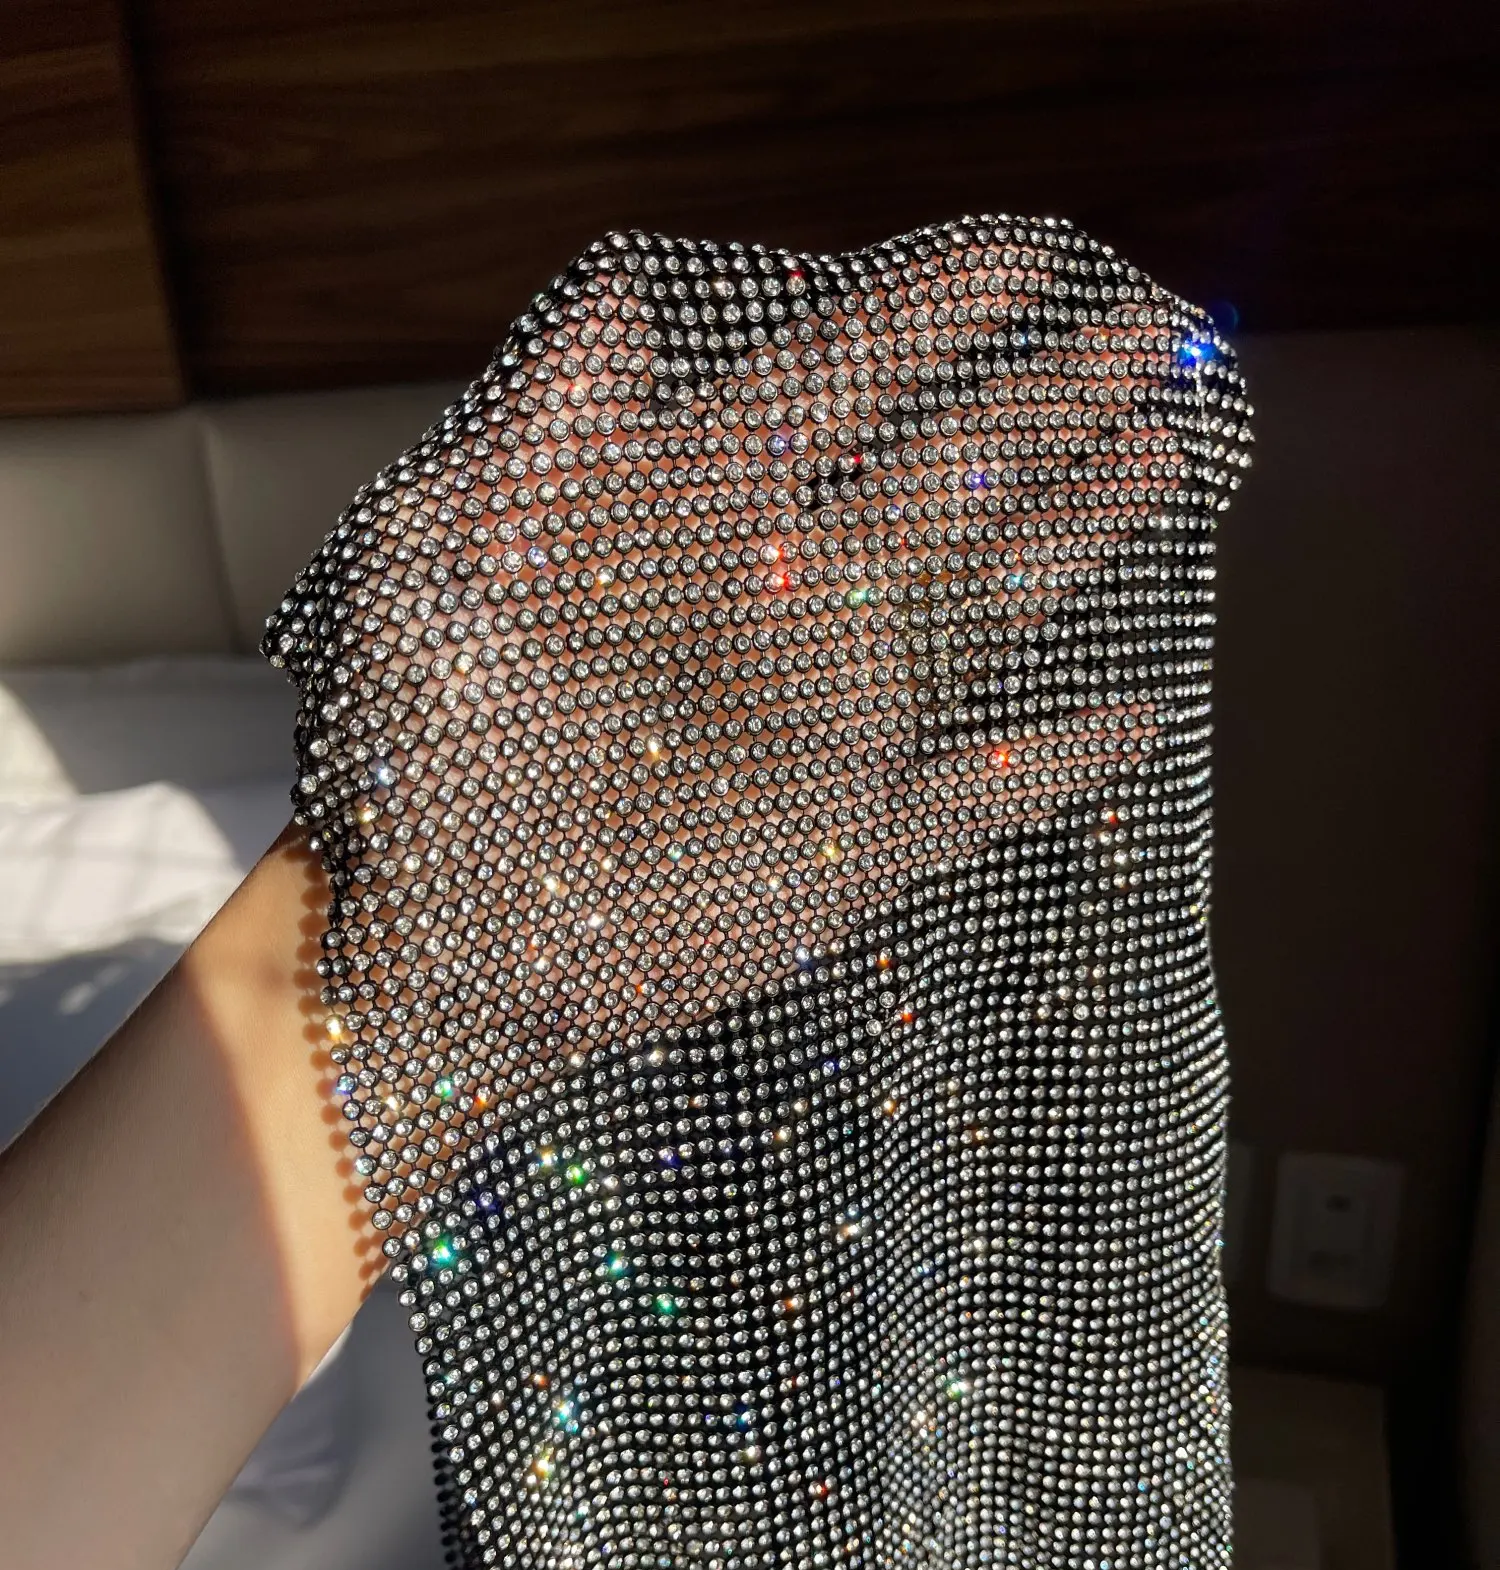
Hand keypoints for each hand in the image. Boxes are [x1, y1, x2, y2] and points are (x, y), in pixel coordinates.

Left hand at [314, 284, 1179, 1230]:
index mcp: (691, 523)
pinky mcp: (846, 849)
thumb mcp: (433, 571)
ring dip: (1076, 532)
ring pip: (981, 608)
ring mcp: (826, 725)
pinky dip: (1052, 769)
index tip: (1023, 262)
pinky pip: (974, 803)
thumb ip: (532, 438)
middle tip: (1149, 328)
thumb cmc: (414, 760)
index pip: (831, 383)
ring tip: (1166, 450)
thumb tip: (618, 298)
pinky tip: (1130, 722)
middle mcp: (781, 604)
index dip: (926, 315)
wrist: (436, 946)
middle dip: (1049, 397)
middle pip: (944, 473)